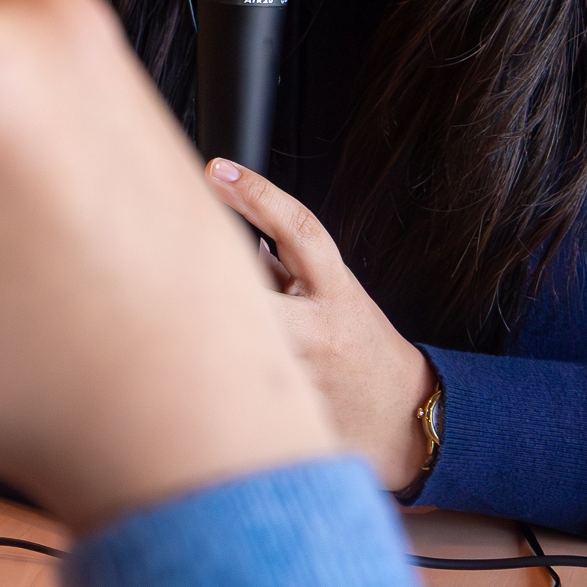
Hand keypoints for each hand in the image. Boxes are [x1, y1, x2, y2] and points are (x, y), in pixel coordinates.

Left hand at [205, 158, 435, 491]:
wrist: (405, 416)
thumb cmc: (362, 348)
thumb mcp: (339, 295)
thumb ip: (291, 266)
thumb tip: (241, 239)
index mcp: (337, 292)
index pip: (299, 230)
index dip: (259, 195)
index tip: (219, 170)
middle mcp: (318, 330)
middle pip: (248, 288)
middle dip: (214, 273)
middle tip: (181, 254)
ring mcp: (302, 372)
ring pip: (236, 336)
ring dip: (213, 325)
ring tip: (203, 325)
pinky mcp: (288, 410)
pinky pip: (235, 378)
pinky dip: (219, 365)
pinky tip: (213, 365)